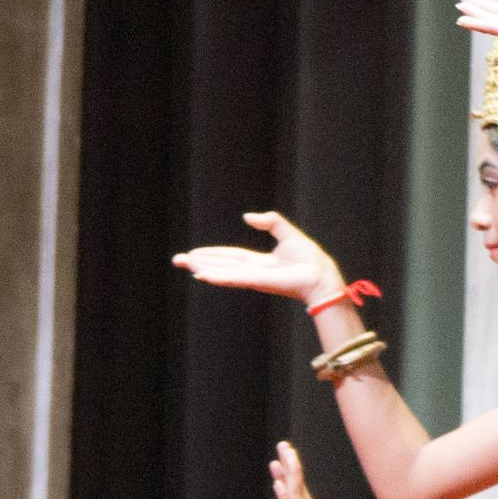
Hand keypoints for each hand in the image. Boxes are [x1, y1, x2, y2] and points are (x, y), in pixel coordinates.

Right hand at [176, 211, 346, 310]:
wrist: (320, 274)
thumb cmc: (309, 257)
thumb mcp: (287, 232)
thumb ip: (269, 222)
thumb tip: (246, 217)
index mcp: (260, 262)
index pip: (231, 257)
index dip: (213, 254)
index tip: (194, 253)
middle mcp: (253, 271)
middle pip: (221, 265)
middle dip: (199, 262)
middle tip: (177, 260)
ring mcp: (253, 277)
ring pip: (222, 272)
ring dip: (201, 268)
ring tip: (183, 264)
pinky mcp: (257, 281)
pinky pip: (233, 278)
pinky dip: (217, 276)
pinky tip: (201, 274)